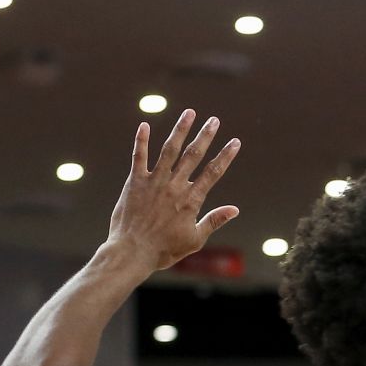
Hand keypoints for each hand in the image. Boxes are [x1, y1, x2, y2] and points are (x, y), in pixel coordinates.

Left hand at [107, 111, 240, 270]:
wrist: (131, 252)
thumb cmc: (163, 250)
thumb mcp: (195, 239)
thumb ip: (214, 221)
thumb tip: (235, 209)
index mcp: (191, 200)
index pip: (213, 172)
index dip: (225, 156)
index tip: (235, 142)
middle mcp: (174, 186)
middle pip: (193, 155)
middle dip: (205, 135)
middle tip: (214, 120)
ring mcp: (153, 182)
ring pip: (169, 150)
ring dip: (180, 130)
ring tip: (189, 113)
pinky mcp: (134, 183)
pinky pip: (138, 157)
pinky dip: (141, 141)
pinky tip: (144, 125)